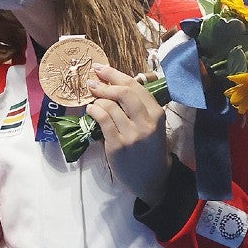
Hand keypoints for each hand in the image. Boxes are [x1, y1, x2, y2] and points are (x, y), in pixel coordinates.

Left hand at [85, 63, 170, 205]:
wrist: (151, 178)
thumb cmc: (148, 148)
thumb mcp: (151, 125)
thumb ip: (138, 107)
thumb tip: (114, 84)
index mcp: (157, 113)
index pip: (136, 87)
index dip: (116, 75)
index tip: (102, 69)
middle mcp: (147, 122)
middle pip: (124, 92)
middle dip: (106, 82)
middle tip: (92, 80)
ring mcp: (132, 134)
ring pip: (110, 106)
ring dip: (97, 99)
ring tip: (92, 100)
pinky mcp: (118, 145)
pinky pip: (103, 120)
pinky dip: (94, 111)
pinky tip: (90, 110)